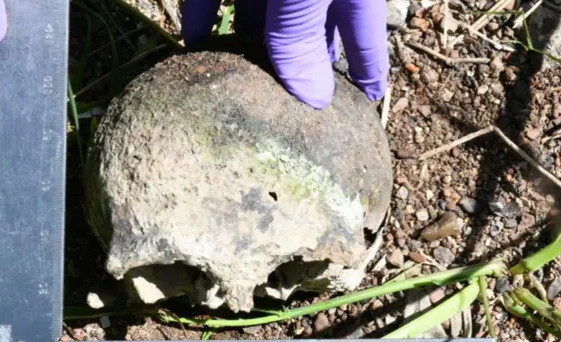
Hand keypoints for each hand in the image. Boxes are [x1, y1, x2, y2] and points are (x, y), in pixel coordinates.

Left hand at [182, 0, 387, 109]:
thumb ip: (302, 36)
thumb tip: (314, 100)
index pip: (365, 43)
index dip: (367, 75)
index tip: (364, 107)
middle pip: (308, 32)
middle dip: (294, 66)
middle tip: (284, 107)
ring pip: (258, 15)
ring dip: (243, 45)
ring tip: (233, 83)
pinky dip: (205, 15)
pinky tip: (194, 42)